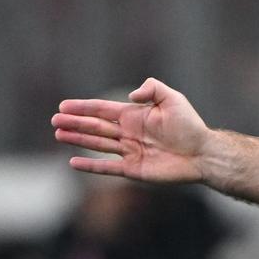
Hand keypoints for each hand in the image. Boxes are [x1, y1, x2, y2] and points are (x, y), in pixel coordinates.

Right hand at [53, 77, 211, 183]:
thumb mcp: (172, 99)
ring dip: (78, 139)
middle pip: (96, 126)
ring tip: (58, 134)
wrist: (203, 153)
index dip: (83, 107)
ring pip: (98, 144)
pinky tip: (73, 163)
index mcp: (134, 116)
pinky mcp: (134, 169)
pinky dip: (91, 166)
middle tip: (55, 120)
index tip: (63, 106)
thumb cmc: (190, 126)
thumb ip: (151, 89)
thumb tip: (128, 96)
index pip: (102, 110)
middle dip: (75, 123)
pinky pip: (108, 167)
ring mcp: (130, 151)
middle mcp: (129, 133)